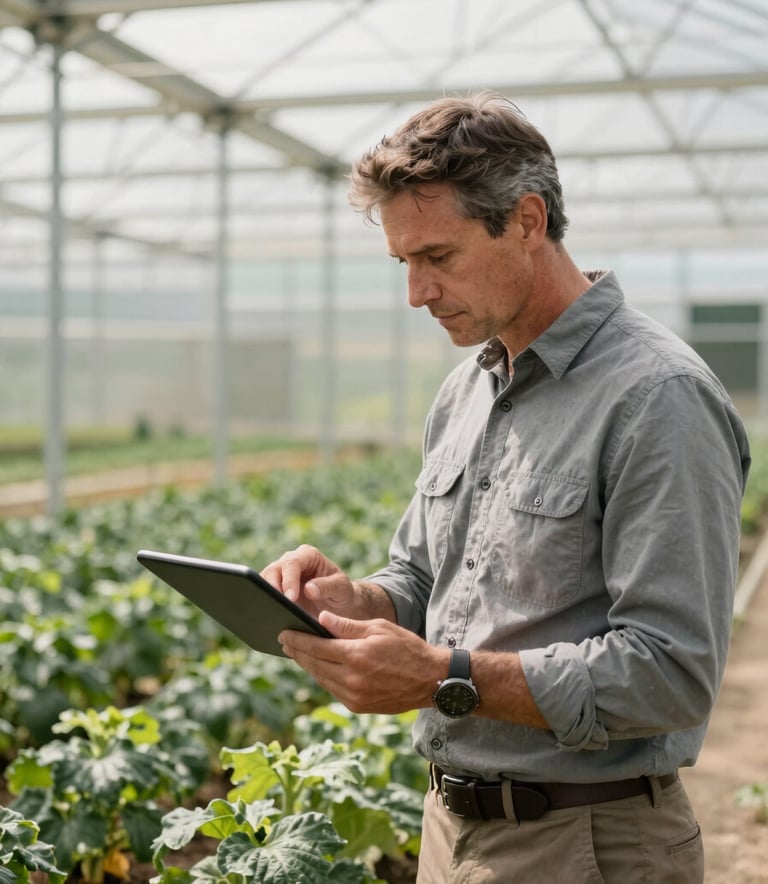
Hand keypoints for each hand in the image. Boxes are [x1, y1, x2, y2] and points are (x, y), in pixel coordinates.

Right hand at [261, 544, 354, 619]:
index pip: (293, 563)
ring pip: (263, 582)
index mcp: (308, 555)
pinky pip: (263, 595)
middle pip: (273, 571)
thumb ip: (328, 586)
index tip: (290, 598)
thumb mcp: (342, 588)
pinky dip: (263, 605)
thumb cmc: (342, 592)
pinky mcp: (275, 590)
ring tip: (269, 615)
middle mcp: (291, 562)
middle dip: (272, 589)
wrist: (339, 603)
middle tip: (275, 608)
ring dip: (264, 597)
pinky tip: (267, 619)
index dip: (289, 580)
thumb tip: (308, 589)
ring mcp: (281, 575)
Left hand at [279, 613, 444, 714]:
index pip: (316, 647)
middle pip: (313, 664)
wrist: (430, 680)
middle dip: (297, 652)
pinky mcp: (358, 706)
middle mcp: (352, 679)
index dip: (297, 640)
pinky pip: (332, 689)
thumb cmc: (407, 648)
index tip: (283, 633)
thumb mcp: (379, 628)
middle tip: (284, 642)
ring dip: (307, 666)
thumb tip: (320, 620)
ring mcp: (354, 696)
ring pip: (321, 679)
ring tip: (297, 653)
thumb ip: (348, 626)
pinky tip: (318, 667)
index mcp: (356, 655)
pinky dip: (322, 677)